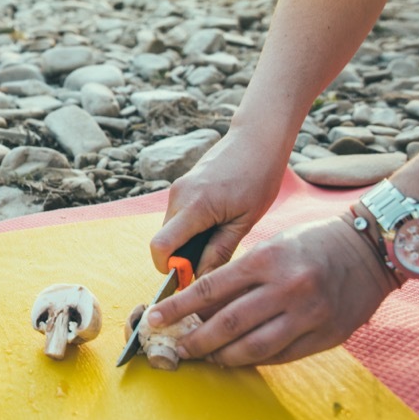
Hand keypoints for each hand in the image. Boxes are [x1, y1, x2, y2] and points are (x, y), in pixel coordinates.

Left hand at [145, 215, 398, 366]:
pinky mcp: (326, 336)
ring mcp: (308, 315)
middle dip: (195, 340)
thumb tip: (202, 307)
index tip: (156, 319)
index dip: (178, 307)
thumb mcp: (271, 246)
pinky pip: (280, 356)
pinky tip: (238, 358)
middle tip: (176, 348)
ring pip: (252, 348)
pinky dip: (254, 360)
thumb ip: (240, 276)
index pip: (210, 288)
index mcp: (266, 260)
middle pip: (227, 324)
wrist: (368, 250)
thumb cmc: (312, 243)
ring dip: (222, 357)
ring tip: (205, 357)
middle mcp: (286, 289)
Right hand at [150, 129, 288, 275]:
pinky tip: (216, 224)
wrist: (257, 139)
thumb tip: (202, 280)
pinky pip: (177, 216)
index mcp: (195, 206)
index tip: (191, 277)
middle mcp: (178, 196)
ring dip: (186, 242)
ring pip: (170, 229)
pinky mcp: (181, 185)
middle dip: (181, 258)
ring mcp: (177, 189)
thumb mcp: (244, 221)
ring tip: (220, 238)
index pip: (161, 247)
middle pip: (164, 241)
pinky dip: (189, 229)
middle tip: (213, 261)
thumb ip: (219, 252)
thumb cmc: (258, 177)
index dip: (168, 269)